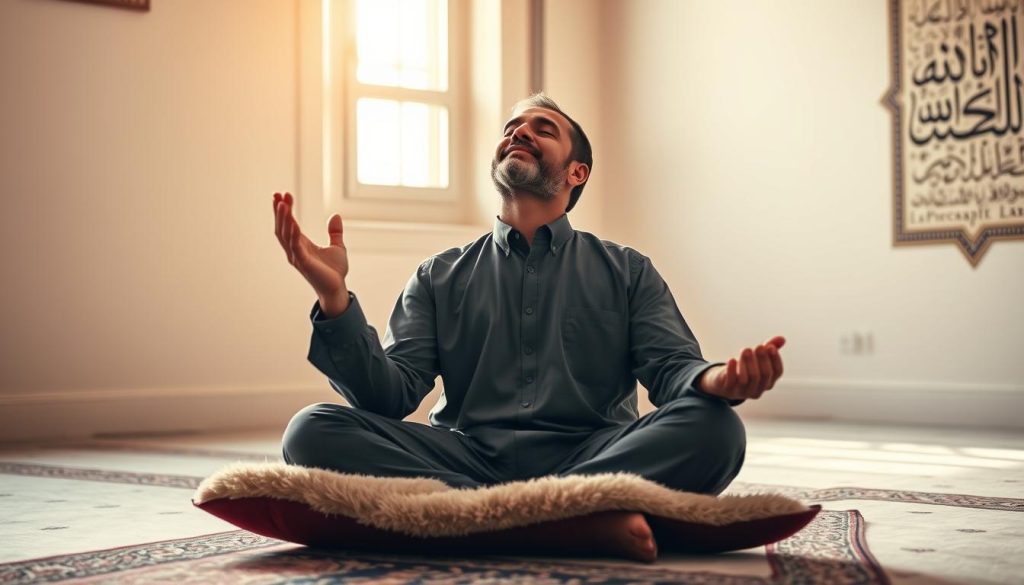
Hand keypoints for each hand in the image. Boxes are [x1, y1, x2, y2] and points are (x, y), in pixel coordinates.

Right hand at [273, 192, 349, 315]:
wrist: (337, 289)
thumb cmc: (334, 272)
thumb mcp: (337, 247)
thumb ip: (335, 232)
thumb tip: (335, 215)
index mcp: (301, 245)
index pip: (288, 224)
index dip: (284, 210)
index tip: (282, 194)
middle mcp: (295, 250)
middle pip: (282, 227)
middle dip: (280, 211)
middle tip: (278, 195)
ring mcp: (298, 257)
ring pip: (285, 235)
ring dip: (283, 219)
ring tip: (283, 203)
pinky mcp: (304, 264)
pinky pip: (295, 247)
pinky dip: (293, 234)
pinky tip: (293, 222)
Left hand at [698, 336, 785, 400]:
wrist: (724, 382)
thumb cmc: (745, 368)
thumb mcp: (757, 358)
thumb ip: (770, 347)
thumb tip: (782, 339)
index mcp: (769, 382)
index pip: (777, 372)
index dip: (775, 359)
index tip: (770, 346)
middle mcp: (758, 389)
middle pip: (763, 375)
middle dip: (762, 359)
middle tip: (758, 346)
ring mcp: (743, 392)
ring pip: (747, 379)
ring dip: (747, 363)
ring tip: (745, 350)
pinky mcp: (729, 390)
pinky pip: (731, 382)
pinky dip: (731, 370)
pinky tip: (732, 360)